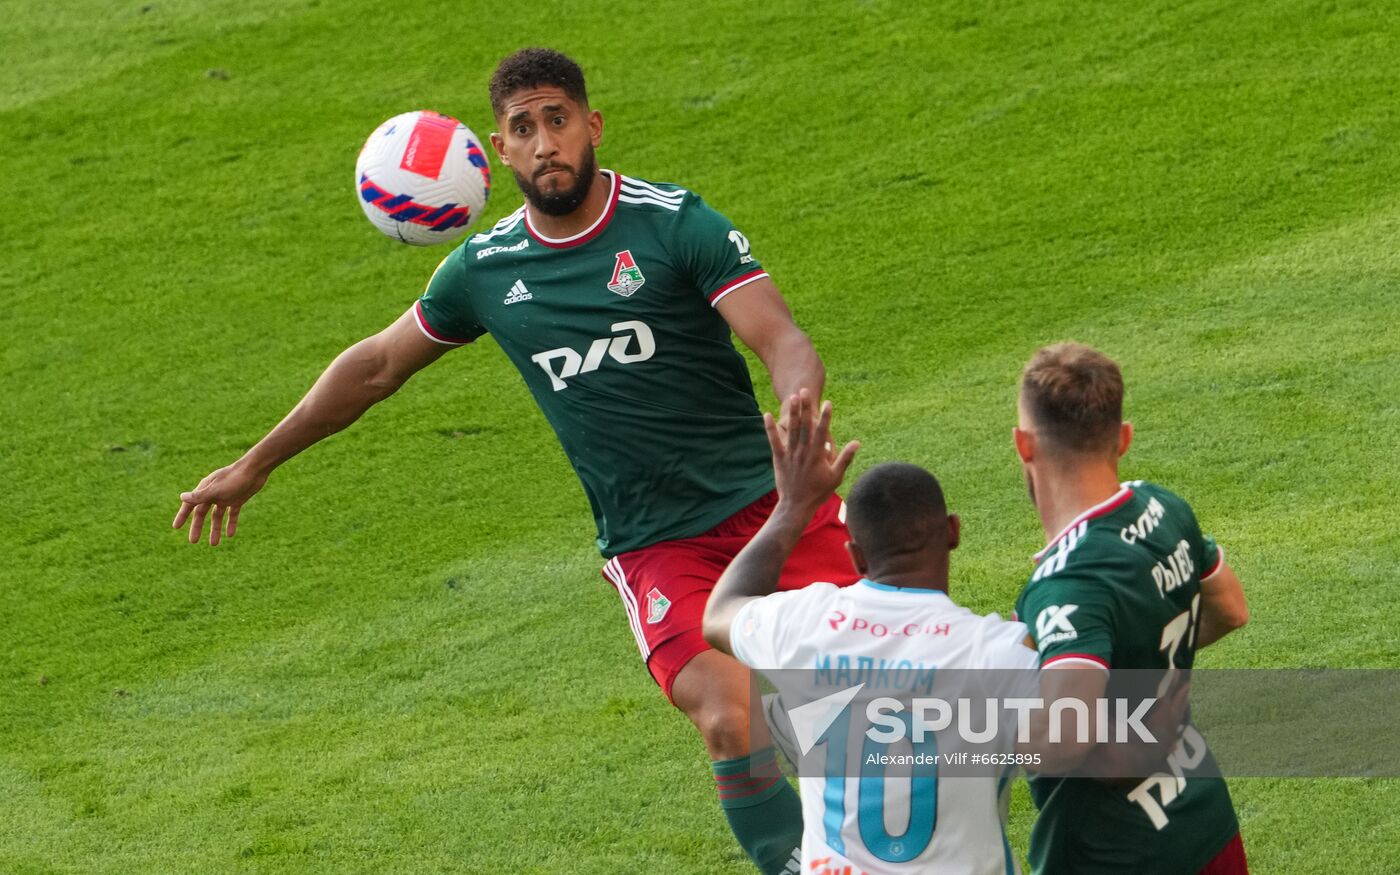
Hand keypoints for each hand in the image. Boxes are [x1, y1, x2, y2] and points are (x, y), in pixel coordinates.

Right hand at [172, 461, 268, 545]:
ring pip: (217, 516)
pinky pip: (232, 514)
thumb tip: (182, 497)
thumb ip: (200, 495)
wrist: (255, 470)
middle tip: (193, 541)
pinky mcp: (238, 499)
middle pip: (202, 513)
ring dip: (215, 529)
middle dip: (197, 527)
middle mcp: (213, 493)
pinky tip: (230, 535)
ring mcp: (226, 497)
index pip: (190, 504)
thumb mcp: (216, 489)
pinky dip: (231, 523)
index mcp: (205, 489)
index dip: (182, 516)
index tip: (176, 527)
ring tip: (214, 544)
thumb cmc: (234, 478)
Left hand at [763, 389, 858, 512]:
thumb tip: (856, 442)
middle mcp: (803, 452)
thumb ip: (845, 458)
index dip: (825, 416)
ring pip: (791, 430)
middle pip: (804, 426)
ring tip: (792, 397)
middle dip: (806, 407)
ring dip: (792, 413)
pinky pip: (774, 441)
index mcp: (817, 455)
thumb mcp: (836, 476)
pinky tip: (766, 415)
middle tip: (805, 391)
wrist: (797, 506)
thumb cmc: (819, 492)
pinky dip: (769, 428)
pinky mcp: (779, 458)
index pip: (822, 431)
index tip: (827, 402)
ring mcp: (790, 454)